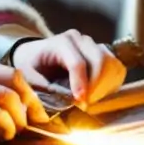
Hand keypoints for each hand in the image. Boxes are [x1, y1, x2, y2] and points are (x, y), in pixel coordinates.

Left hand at [11, 29, 125, 106]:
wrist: (35, 54)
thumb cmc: (31, 65)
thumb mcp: (27, 75)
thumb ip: (42, 86)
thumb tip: (63, 99)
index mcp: (61, 42)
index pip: (77, 63)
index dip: (81, 84)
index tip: (81, 102)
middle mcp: (80, 39)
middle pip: (99, 60)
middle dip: (96, 86)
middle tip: (86, 104)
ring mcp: (93, 44)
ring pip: (111, 63)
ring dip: (105, 85)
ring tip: (91, 100)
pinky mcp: (101, 53)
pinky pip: (116, 67)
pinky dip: (112, 83)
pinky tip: (99, 94)